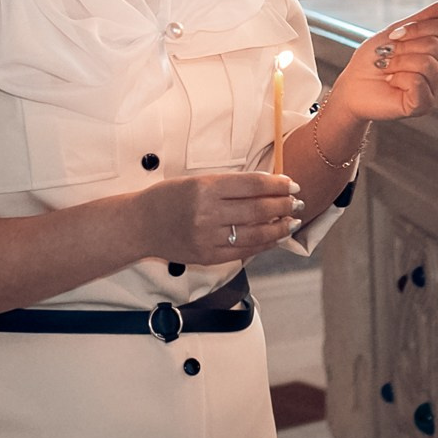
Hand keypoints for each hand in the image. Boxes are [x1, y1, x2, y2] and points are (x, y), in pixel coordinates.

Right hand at [131, 170, 302, 265]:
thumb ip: (230, 185)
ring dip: (280, 227)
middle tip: (297, 203)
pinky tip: (275, 238)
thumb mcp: (196, 181)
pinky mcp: (208, 257)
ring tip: (292, 221)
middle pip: (259, 209)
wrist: (140, 224)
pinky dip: (264, 244)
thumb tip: (268, 186)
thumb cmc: (168, 198)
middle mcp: (207, 213)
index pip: (253, 185)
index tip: (292, 184)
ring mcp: (208, 238)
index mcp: (205, 188)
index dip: (278, 185)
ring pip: (257, 233)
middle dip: (284, 205)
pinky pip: (245, 252)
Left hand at [324, 0, 437, 127]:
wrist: (351, 85)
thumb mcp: (396, 32)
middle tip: (387, 56)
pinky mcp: (424, 105)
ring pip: (427, 63)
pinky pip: (418, 82)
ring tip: (387, 70)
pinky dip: (398, 78)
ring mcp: (435, 89)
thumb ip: (425, 17)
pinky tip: (391, 84)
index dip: (415, 28)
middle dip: (403, 47)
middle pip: (435, 45)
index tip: (393, 36)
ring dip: (398, 62)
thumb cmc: (372, 59)